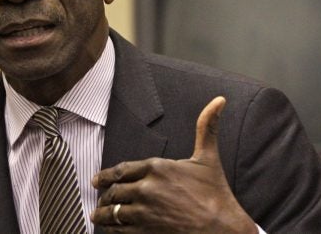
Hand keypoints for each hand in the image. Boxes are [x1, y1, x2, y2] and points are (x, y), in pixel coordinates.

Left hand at [91, 97, 256, 232]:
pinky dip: (111, 230)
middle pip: (114, 191)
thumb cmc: (216, 194)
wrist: (224, 229)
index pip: (121, 170)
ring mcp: (144, 211)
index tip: (96, 179)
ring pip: (113, 211)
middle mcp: (146, 188)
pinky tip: (110, 230)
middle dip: (105, 195)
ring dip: (102, 214)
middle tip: (99, 198)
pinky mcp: (145, 232)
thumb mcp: (208, 157)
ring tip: (97, 216)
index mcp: (156, 167)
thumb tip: (218, 100)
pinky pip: (119, 230)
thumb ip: (207, 127)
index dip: (105, 176)